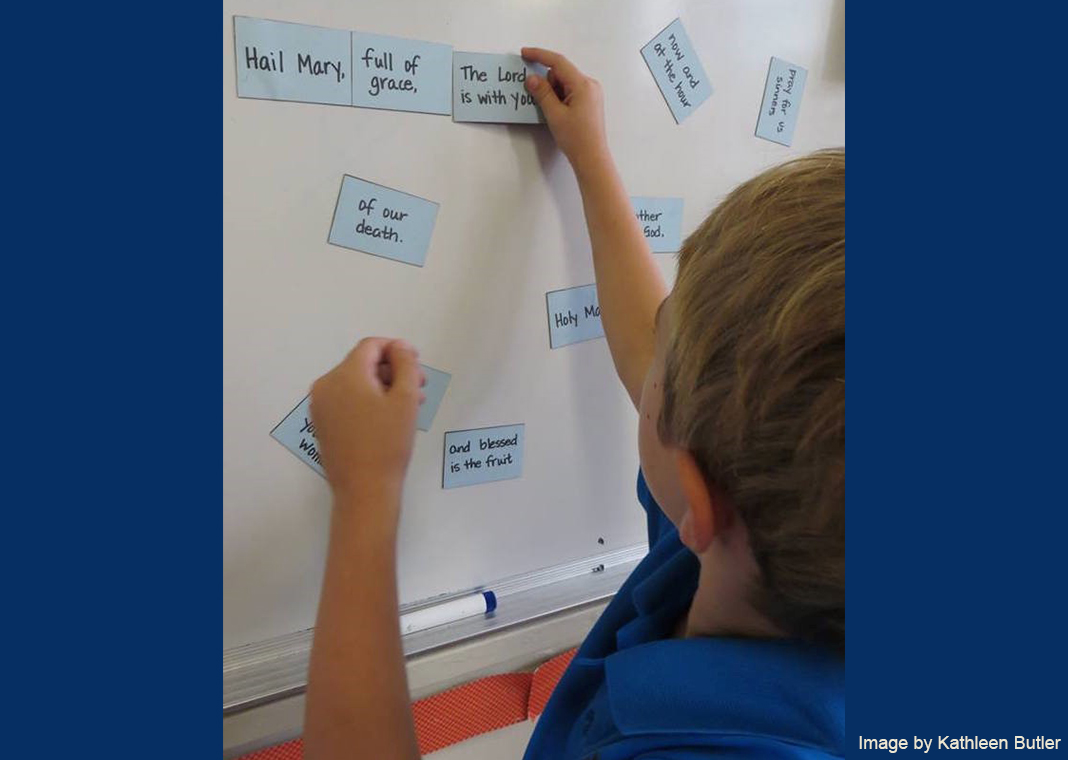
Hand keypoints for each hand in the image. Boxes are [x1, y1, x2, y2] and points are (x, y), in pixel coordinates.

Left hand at [310, 338, 425, 512]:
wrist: (364, 490)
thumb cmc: (388, 442)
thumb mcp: (405, 399)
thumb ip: (405, 364)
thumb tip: (400, 347)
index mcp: (344, 375)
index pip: (371, 346)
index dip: (396, 349)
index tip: (417, 365)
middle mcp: (325, 385)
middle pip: (362, 364)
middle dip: (393, 371)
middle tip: (420, 388)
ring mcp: (320, 406)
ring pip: (356, 384)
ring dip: (383, 387)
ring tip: (410, 406)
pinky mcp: (322, 424)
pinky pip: (347, 401)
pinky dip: (368, 401)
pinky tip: (389, 418)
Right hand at [522, 47, 608, 173]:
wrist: (592, 158)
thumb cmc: (576, 138)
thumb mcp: (554, 114)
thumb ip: (542, 93)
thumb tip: (531, 78)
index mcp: (583, 84)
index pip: (558, 62)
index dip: (540, 55)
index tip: (525, 53)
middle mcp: (590, 85)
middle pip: (562, 73)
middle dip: (548, 83)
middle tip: (542, 102)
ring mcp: (592, 93)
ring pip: (566, 83)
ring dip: (554, 92)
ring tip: (553, 113)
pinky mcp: (590, 102)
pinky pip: (571, 91)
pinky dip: (560, 97)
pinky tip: (558, 112)